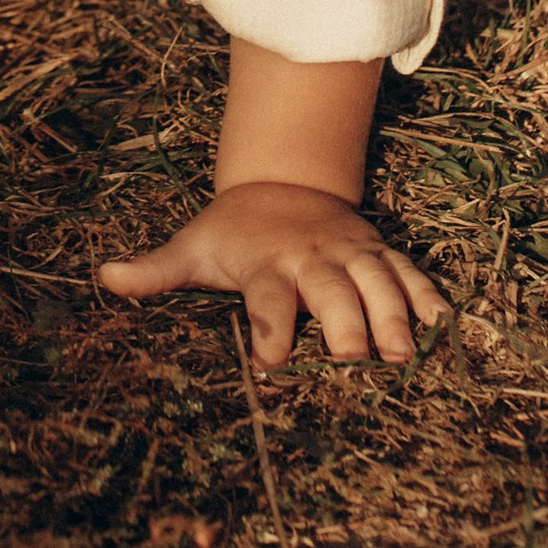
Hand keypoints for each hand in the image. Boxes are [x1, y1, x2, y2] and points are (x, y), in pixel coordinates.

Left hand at [98, 177, 445, 367]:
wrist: (282, 183)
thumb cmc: (232, 232)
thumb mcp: (193, 247)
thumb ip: (154, 270)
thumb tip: (103, 277)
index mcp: (267, 263)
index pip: (268, 298)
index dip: (269, 328)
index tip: (270, 362)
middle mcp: (313, 257)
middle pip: (332, 292)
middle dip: (344, 327)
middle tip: (355, 364)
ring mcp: (351, 253)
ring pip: (378, 282)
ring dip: (392, 316)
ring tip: (404, 356)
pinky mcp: (379, 253)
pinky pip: (408, 272)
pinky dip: (426, 296)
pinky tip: (443, 326)